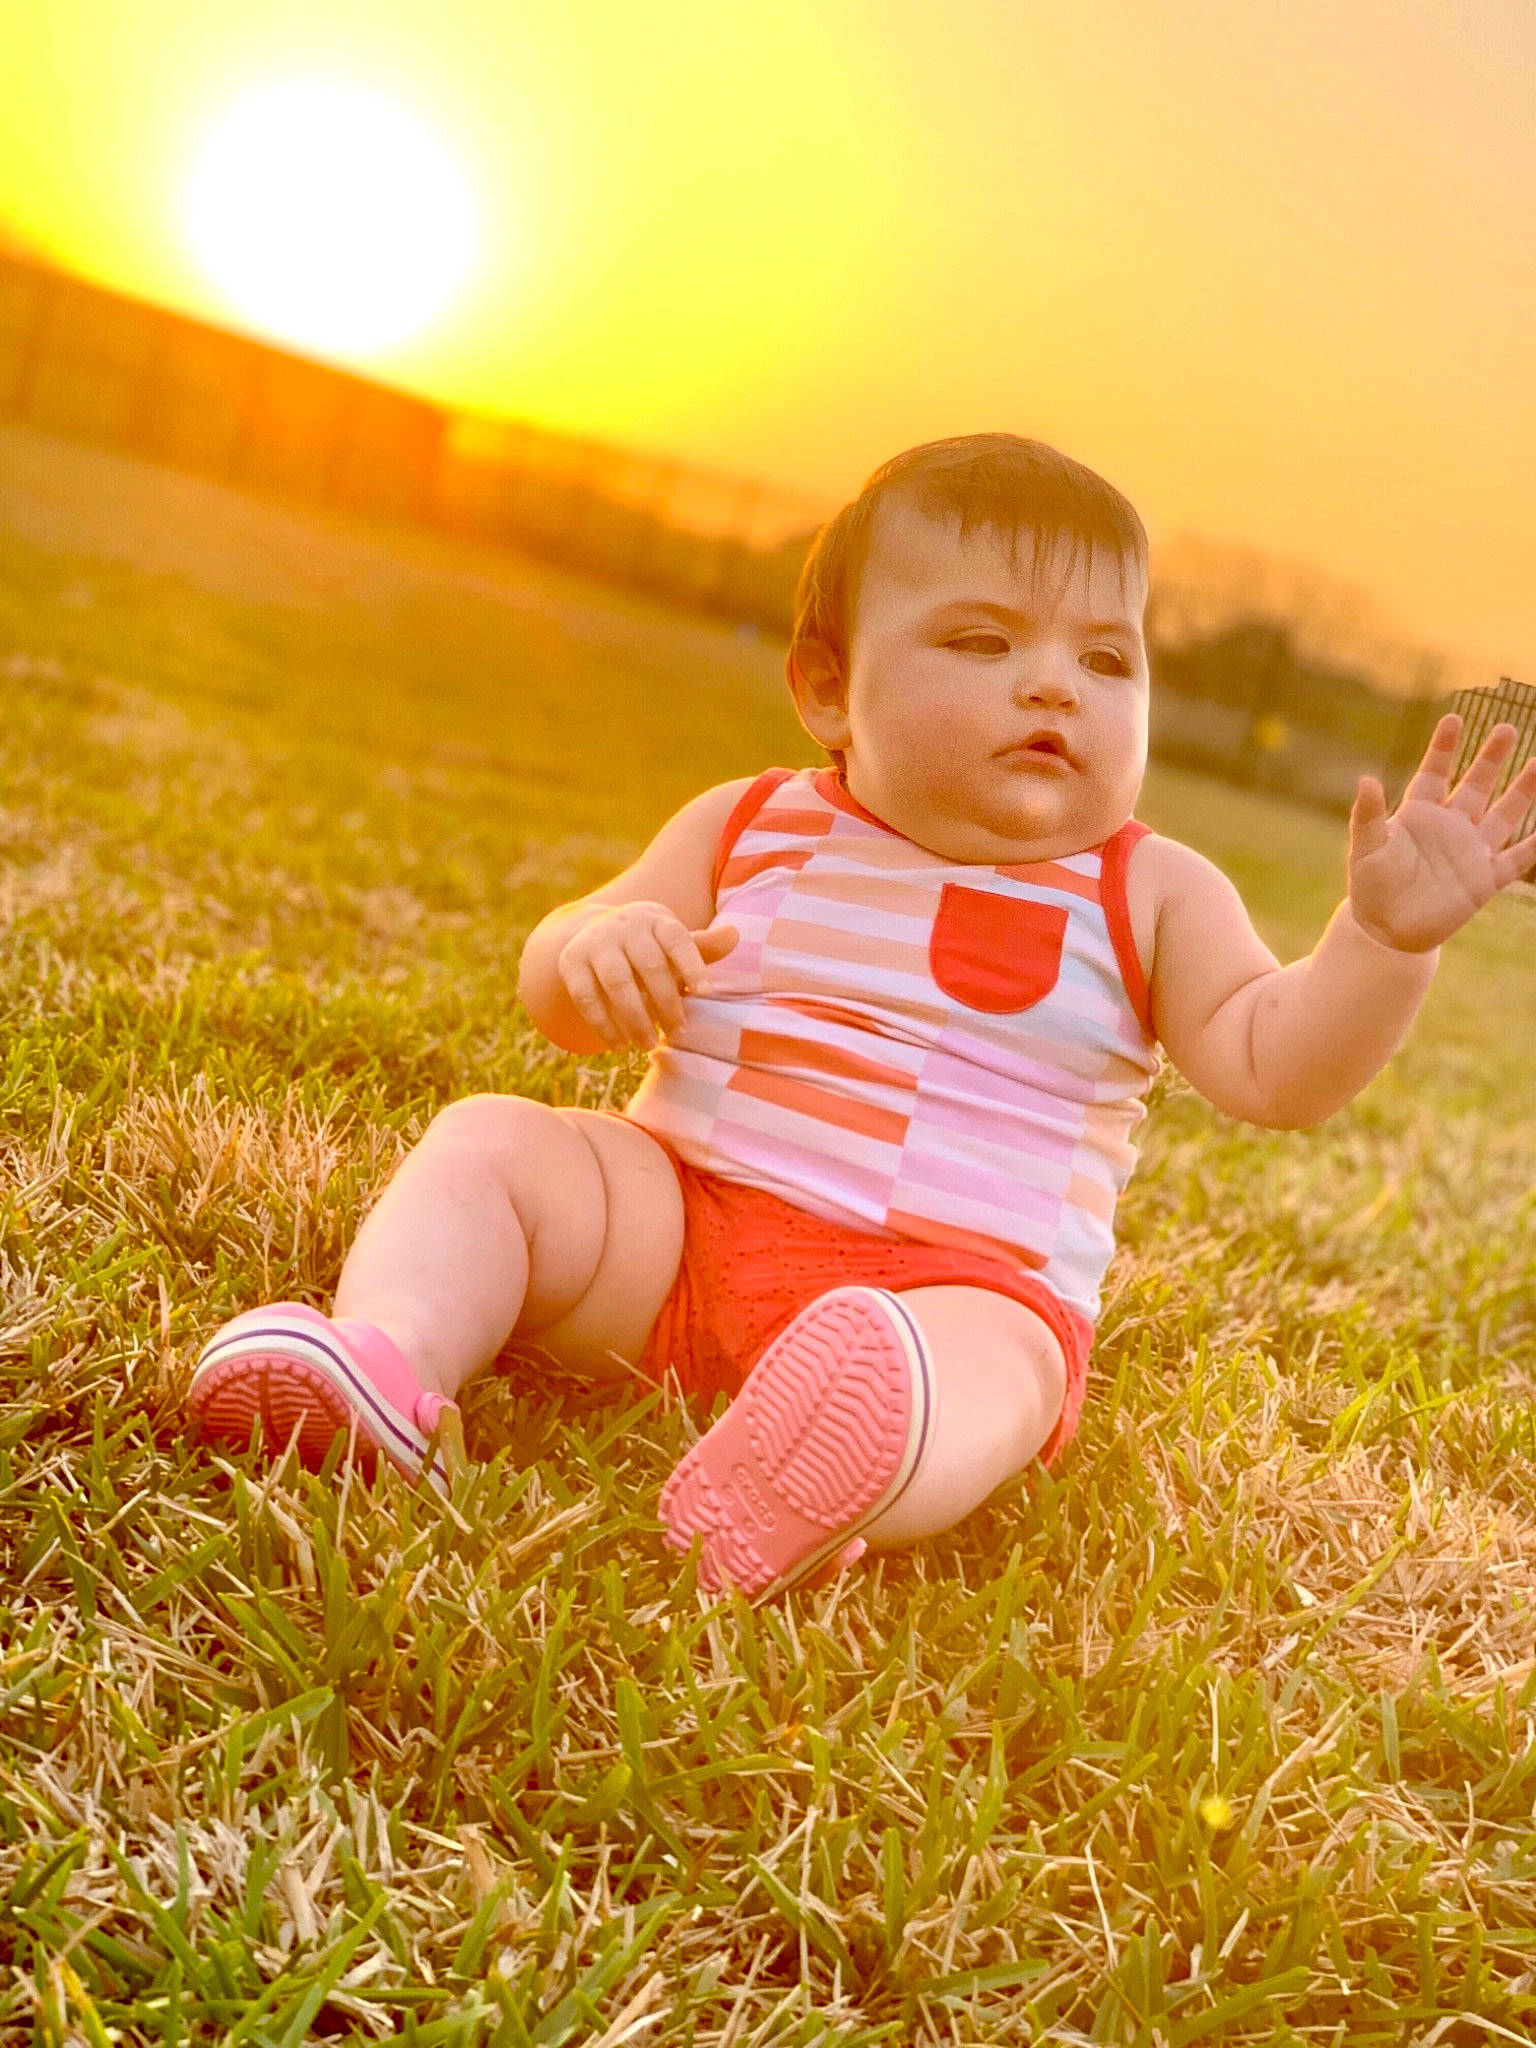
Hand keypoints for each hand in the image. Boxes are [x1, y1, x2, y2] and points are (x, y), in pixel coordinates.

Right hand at [557, 901, 738, 1047]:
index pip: (677, 940)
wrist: (598, 933)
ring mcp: (595, 943)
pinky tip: (619, 1045)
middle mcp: (624, 926)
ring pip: (617, 983)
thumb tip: (735, 934)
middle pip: (649, 965)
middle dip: (665, 1002)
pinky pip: (586, 997)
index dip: (693, 965)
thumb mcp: (676, 943)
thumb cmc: (651, 946)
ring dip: (635, 1019)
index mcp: (656, 920)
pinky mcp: (571, 962)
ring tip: (648, 1044)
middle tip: (678, 1031)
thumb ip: (704, 947)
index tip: (707, 993)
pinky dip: (603, 1025)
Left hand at [1348, 715, 1535, 951]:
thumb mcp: (1367, 848)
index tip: (1454, 718)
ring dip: (1522, 790)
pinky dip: (1534, 845)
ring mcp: (1471, 851)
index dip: (1444, 748)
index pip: (1435, 773)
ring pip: (1503, 814)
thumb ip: (1368, 816)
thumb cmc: (1372, 886)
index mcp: (1420, 815)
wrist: (1387, 930)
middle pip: (1476, 785)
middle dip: (1491, 758)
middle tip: (1507, 728)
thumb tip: (1365, 780)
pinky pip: (1517, 858)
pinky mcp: (1485, 879)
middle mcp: (1450, 827)